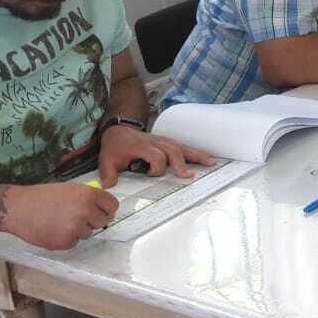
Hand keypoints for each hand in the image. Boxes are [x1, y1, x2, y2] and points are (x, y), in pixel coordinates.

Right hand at [2, 183, 118, 250]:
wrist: (17, 208)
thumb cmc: (42, 196)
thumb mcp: (70, 189)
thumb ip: (88, 198)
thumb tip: (103, 208)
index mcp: (89, 195)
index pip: (112, 206)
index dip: (107, 209)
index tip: (102, 211)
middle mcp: (86, 211)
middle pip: (103, 221)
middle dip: (93, 220)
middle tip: (77, 217)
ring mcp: (76, 228)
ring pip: (88, 233)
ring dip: (78, 230)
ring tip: (60, 221)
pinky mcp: (65, 242)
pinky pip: (74, 242)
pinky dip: (66, 239)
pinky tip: (53, 230)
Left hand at [98, 125, 215, 186]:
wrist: (119, 129)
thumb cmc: (116, 146)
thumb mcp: (106, 160)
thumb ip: (109, 175)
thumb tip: (110, 188)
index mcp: (141, 147)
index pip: (155, 155)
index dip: (156, 167)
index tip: (151, 175)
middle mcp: (155, 143)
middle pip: (172, 150)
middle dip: (180, 163)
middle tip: (188, 176)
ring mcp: (163, 141)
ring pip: (182, 147)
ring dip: (196, 155)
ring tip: (210, 163)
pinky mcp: (168, 142)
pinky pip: (184, 146)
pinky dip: (197, 152)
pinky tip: (207, 158)